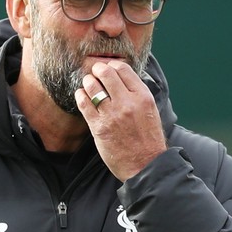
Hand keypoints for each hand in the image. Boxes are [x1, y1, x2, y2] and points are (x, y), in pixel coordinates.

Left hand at [74, 60, 166, 181]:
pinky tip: (82, 96)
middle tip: (95, 72)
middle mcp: (127, 103)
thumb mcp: (151, 111)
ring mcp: (112, 114)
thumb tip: (123, 79)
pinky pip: (84, 104)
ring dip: (88, 81)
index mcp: (143, 97)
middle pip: (106, 73)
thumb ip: (138, 95)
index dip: (112, 65)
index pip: (123, 69)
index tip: (108, 68)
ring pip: (92, 86)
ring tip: (88, 84)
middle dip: (97, 69)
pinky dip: (80, 96)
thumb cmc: (149, 140)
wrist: (146, 166)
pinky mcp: (99, 127)